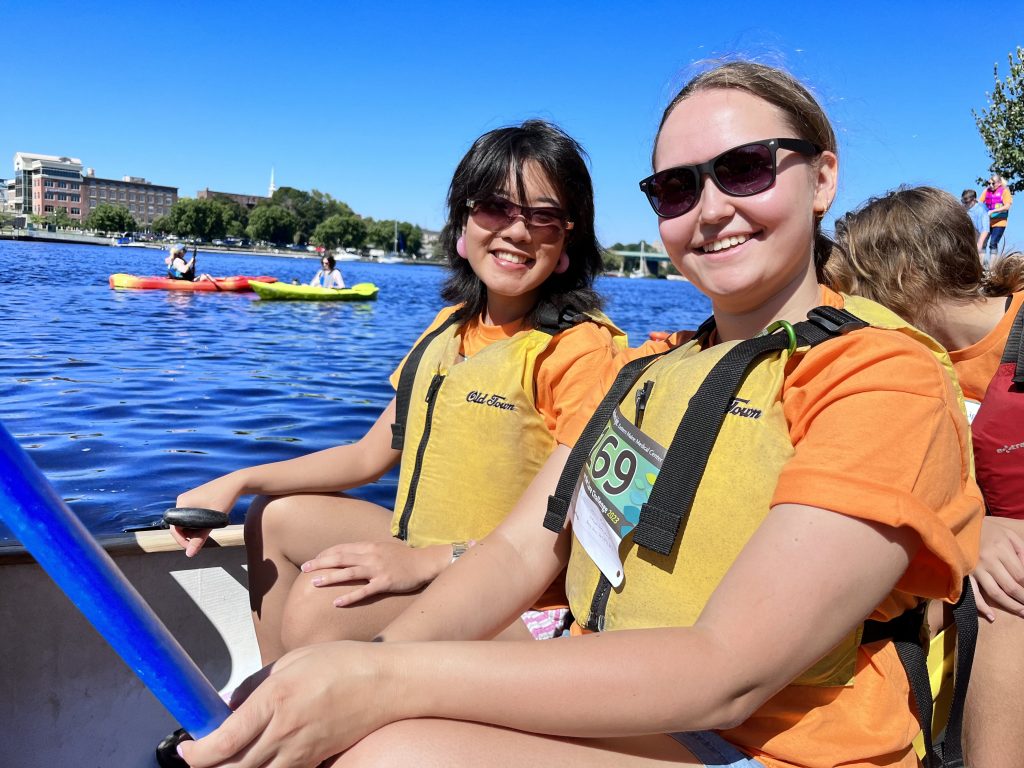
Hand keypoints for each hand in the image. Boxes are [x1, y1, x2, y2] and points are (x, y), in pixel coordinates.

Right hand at [169, 473, 241, 556]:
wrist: (235, 484)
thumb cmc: (224, 500)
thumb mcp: (212, 522)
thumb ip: (200, 539)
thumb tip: (189, 554)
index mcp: (182, 503)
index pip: (174, 528)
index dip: (181, 540)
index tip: (192, 548)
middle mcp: (181, 500)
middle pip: (179, 525)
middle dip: (189, 534)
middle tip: (205, 537)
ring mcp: (187, 498)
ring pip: (185, 520)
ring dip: (194, 528)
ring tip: (208, 529)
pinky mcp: (193, 498)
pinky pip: (190, 514)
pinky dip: (197, 521)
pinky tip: (209, 522)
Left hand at [179, 642, 394, 767]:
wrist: (386, 683)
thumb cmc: (342, 663)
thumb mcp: (292, 660)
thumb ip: (256, 685)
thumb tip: (228, 704)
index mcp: (275, 699)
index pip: (223, 741)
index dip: (197, 753)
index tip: (186, 749)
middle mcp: (284, 731)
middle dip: (209, 767)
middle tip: (201, 756)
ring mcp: (301, 751)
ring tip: (228, 759)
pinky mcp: (315, 761)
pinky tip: (259, 759)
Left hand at [301, 539, 448, 606]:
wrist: (424, 563)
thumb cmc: (404, 557)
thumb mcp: (384, 548)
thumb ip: (368, 551)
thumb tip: (352, 556)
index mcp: (370, 546)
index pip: (342, 548)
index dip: (326, 553)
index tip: (314, 559)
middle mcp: (371, 555)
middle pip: (341, 558)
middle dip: (321, 562)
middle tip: (305, 568)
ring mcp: (378, 569)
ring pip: (348, 572)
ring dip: (330, 577)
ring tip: (314, 582)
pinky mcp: (385, 582)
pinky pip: (364, 591)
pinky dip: (349, 597)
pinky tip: (337, 602)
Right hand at [969, 516, 1023, 621]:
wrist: (959, 523)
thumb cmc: (988, 529)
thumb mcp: (1009, 535)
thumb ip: (1022, 552)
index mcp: (1002, 549)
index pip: (1021, 576)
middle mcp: (988, 560)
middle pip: (1010, 586)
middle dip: (1023, 600)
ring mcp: (975, 568)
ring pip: (995, 593)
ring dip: (1010, 606)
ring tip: (1022, 613)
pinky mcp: (964, 573)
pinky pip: (973, 593)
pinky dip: (981, 606)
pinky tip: (991, 616)